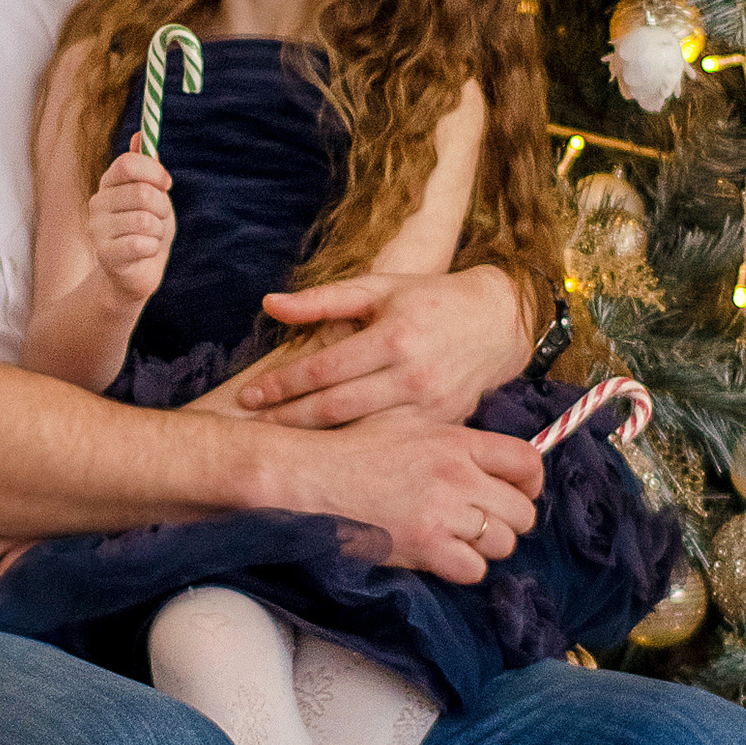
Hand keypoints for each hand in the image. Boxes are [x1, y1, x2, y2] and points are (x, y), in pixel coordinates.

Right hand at [87, 137, 175, 301]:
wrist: (138, 273)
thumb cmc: (148, 230)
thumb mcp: (153, 196)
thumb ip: (147, 168)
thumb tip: (140, 133)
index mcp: (109, 184)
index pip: (128, 164)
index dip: (154, 172)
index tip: (166, 184)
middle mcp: (98, 204)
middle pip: (142, 193)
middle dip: (162, 208)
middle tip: (159, 219)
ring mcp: (97, 230)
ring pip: (146, 221)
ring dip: (158, 232)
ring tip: (150, 238)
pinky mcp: (105, 255)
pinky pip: (142, 243)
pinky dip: (152, 248)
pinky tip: (145, 252)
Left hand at [240, 267, 527, 428]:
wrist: (498, 323)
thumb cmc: (430, 299)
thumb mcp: (379, 287)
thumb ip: (322, 299)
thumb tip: (269, 304)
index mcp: (393, 337)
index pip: (324, 369)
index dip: (281, 385)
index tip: (247, 397)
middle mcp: (412, 375)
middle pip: (336, 408)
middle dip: (287, 420)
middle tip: (249, 430)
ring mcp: (429, 407)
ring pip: (360, 432)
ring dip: (315, 441)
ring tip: (276, 446)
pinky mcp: (441, 426)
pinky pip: (390, 443)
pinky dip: (354, 451)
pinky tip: (323, 457)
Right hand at [295, 413, 542, 582]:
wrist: (312, 477)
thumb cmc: (354, 450)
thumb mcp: (410, 425)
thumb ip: (455, 441)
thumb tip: (492, 460)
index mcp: (458, 441)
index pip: (527, 462)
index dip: (531, 483)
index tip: (519, 492)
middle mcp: (458, 475)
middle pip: (523, 511)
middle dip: (509, 521)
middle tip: (484, 523)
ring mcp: (443, 512)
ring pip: (503, 543)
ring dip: (485, 547)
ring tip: (459, 539)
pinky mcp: (425, 545)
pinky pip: (474, 569)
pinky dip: (462, 568)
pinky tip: (441, 555)